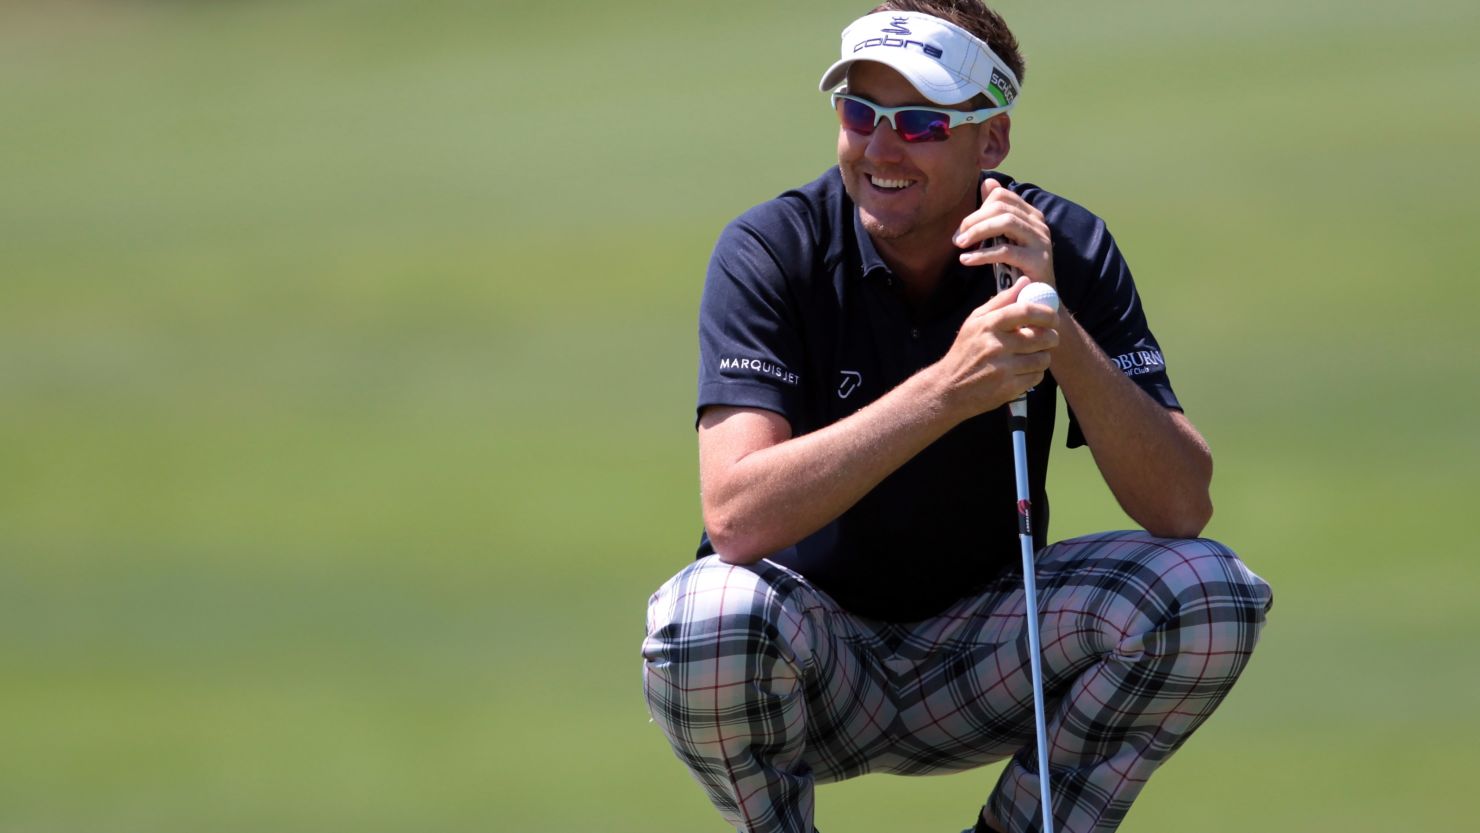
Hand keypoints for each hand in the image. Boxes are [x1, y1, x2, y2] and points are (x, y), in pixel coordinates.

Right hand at [932, 276, 1058, 418]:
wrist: (949, 388)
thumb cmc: (965, 350)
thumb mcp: (975, 321)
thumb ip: (1001, 301)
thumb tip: (1026, 281)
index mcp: (988, 325)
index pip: (1026, 311)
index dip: (1046, 313)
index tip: (1053, 317)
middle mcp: (995, 345)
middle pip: (1041, 336)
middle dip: (1051, 336)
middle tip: (1050, 337)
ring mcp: (1002, 368)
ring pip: (1042, 358)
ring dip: (1043, 356)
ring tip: (1034, 355)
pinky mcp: (1008, 388)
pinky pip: (1036, 376)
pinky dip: (1035, 373)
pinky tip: (1024, 370)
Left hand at [952, 178, 1055, 288]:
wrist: (1036, 300)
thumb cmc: (1017, 269)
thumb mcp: (1003, 237)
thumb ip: (995, 213)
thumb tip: (987, 182)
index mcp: (1031, 215)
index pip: (1001, 196)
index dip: (978, 208)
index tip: (962, 229)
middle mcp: (1039, 224)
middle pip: (1002, 207)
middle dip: (974, 220)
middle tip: (957, 238)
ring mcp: (1041, 241)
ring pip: (1006, 222)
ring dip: (978, 232)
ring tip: (960, 245)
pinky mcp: (1039, 260)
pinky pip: (1006, 250)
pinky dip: (982, 254)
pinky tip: (967, 260)